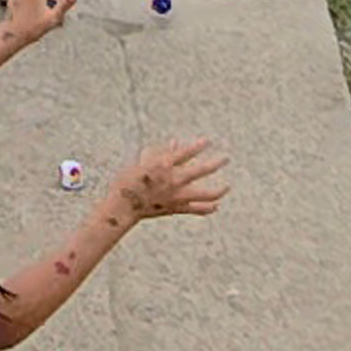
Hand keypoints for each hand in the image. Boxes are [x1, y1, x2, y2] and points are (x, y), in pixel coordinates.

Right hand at [107, 138, 232, 223]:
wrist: (124, 206)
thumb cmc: (129, 180)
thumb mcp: (143, 162)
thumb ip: (162, 152)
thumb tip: (175, 143)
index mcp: (164, 165)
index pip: (187, 152)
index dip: (199, 146)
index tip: (209, 141)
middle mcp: (174, 179)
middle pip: (201, 170)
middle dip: (216, 163)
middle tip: (226, 158)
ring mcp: (177, 195)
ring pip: (205, 194)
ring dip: (218, 190)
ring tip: (226, 187)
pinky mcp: (177, 208)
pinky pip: (196, 209)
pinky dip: (207, 208)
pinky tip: (216, 206)